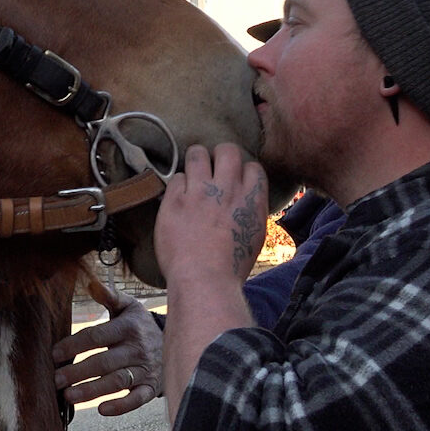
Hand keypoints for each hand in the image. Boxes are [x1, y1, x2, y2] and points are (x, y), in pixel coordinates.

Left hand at [52, 278, 161, 416]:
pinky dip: (121, 406)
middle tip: (56, 380)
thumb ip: (109, 297)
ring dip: (92, 391)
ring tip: (69, 396)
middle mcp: (137, 349)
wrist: (175, 343)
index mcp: (128, 327)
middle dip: (78, 372)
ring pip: (117, 382)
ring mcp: (144, 369)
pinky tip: (101, 410)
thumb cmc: (139, 325)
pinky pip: (137, 399)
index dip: (74, 345)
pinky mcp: (150, 387)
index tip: (54, 354)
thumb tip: (90, 283)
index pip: (97, 336)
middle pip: (104, 362)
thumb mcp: (128, 307)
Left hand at [154, 143, 266, 286]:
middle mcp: (227, 190)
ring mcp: (199, 192)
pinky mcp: (174, 200)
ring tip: (193, 172)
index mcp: (251, 200)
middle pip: (227, 150)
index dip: (244, 171)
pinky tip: (178, 199)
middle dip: (220, 155)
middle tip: (213, 167)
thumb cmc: (231, 268)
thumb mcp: (255, 238)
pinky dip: (178, 186)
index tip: (236, 180)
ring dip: (196, 160)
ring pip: (197, 153)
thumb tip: (245, 201)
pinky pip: (176, 177)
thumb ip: (250, 212)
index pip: (253, 167)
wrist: (203, 280)